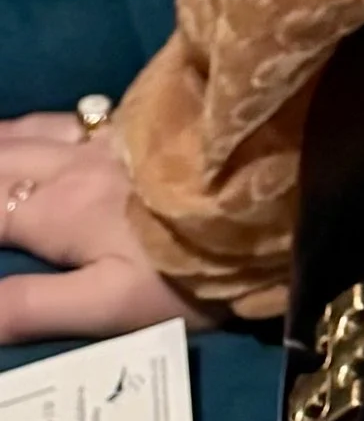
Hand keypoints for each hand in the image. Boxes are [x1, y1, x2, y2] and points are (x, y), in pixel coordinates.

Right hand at [0, 110, 193, 342]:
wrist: (279, 199)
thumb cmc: (195, 265)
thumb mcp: (110, 303)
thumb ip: (31, 306)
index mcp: (59, 212)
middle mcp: (76, 165)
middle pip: (0, 159)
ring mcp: (114, 137)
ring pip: (32, 129)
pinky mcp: (149, 122)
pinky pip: (73, 114)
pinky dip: (36, 123)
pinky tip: (41, 127)